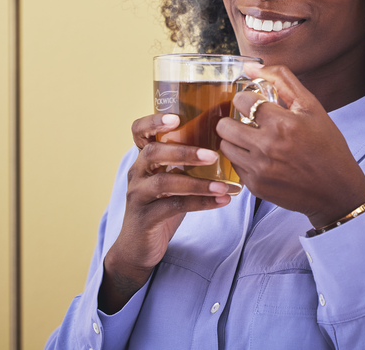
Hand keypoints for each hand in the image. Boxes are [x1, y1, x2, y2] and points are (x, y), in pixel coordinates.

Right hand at [100, 113, 230, 312]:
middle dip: (184, 152)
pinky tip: (222, 202)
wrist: (137, 247)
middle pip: (153, 153)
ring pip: (164, 183)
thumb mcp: (170, 179)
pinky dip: (200, 203)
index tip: (175, 117)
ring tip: (223, 185)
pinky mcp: (145, 218)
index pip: (139, 131)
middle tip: (213, 154)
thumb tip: (227, 142)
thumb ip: (186, 162)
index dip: (153, 121)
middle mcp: (137, 173)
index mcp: (143, 159)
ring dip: (197, 183)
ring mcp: (138, 196)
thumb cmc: (161, 205)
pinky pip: (173, 207)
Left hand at [217, 64, 364, 228]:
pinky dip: (243, 159)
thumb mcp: (312, 107)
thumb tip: (252, 67)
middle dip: (233, 119)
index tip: (254, 103)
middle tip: (247, 121)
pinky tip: (260, 157)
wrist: (336, 190)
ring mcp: (260, 169)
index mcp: (283, 124)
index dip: (246, 99)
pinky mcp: (256, 187)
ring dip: (235, 139)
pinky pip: (235, 166)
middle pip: (224, 125)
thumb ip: (282, 81)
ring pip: (225, 146)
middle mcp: (268, 147)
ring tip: (251, 138)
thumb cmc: (327, 145)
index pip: (241, 100)